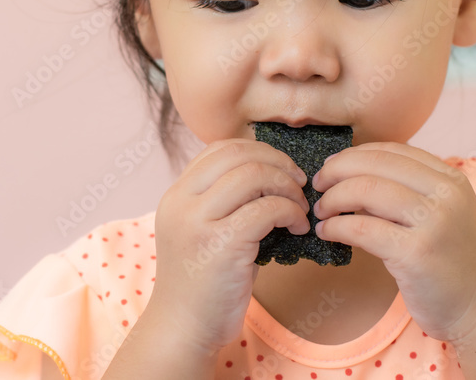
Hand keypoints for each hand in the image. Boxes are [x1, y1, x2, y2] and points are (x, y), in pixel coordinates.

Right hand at [149, 138, 310, 356]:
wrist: (183, 327)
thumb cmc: (202, 281)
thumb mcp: (200, 229)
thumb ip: (219, 200)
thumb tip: (270, 172)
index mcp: (176, 194)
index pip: (219, 148)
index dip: (257, 150)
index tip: (281, 169)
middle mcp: (181, 202)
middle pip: (238, 154)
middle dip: (278, 163)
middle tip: (299, 183)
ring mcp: (197, 222)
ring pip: (253, 175)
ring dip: (287, 188)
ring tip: (299, 209)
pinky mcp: (220, 245)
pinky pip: (266, 210)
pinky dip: (291, 212)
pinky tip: (298, 229)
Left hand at [311, 142, 475, 341]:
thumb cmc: (451, 262)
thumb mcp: (440, 214)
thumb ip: (407, 190)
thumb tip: (349, 171)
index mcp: (451, 179)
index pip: (392, 150)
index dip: (354, 155)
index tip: (331, 167)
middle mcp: (446, 194)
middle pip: (375, 165)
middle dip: (336, 171)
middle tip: (318, 186)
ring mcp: (434, 223)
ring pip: (365, 191)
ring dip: (332, 199)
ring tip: (321, 212)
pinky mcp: (417, 253)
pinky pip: (361, 229)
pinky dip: (335, 227)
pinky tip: (326, 233)